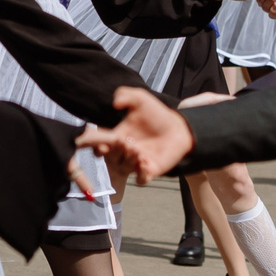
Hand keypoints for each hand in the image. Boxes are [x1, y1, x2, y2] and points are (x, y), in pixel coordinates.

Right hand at [76, 88, 195, 186]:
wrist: (178, 127)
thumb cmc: (156, 114)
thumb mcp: (140, 98)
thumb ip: (126, 95)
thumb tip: (115, 103)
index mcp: (117, 135)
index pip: (100, 142)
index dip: (97, 144)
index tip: (100, 141)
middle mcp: (124, 151)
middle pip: (111, 157)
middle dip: (114, 151)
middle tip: (123, 142)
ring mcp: (136, 162)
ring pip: (124, 169)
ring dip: (128, 161)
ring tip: (137, 151)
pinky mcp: (150, 171)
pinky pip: (141, 180)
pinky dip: (141, 175)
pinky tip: (145, 164)